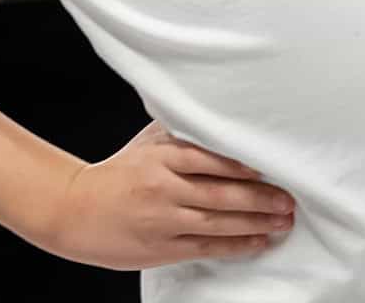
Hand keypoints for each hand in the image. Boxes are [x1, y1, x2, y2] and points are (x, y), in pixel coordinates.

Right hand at [44, 122, 294, 269]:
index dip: (244, 164)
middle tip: (289, 199)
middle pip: (221, 193)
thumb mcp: (146, 142)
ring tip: (283, 221)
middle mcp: (164, 188)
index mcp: (161, 157)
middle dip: (260, 198)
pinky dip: (236, 245)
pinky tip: (258, 241)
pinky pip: (206, 247)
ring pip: (218, 222)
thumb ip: (182, 131)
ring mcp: (163, 220)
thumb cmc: (118, 172)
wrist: (75, 210)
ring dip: (256, 223)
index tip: (273, 167)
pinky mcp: (162, 247)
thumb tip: (222, 117)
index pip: (210, 158)